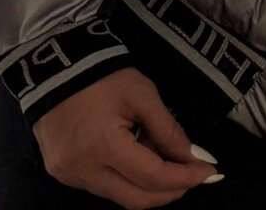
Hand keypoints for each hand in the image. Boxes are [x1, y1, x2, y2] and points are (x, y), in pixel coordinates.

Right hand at [32, 67, 221, 207]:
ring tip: (162, 155)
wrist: (57, 68)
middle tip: (193, 175)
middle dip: (169, 191)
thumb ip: (169, 129)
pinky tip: (138, 156)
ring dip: (148, 184)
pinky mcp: (62, 174)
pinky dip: (126, 178)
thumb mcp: (143, 95)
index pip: (152, 177)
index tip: (208, 172)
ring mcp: (70, 176)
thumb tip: (193, 157)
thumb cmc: (104, 77)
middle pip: (135, 199)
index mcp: (104, 146)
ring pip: (119, 196)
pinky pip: (102, 187)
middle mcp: (83, 170)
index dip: (184, 177)